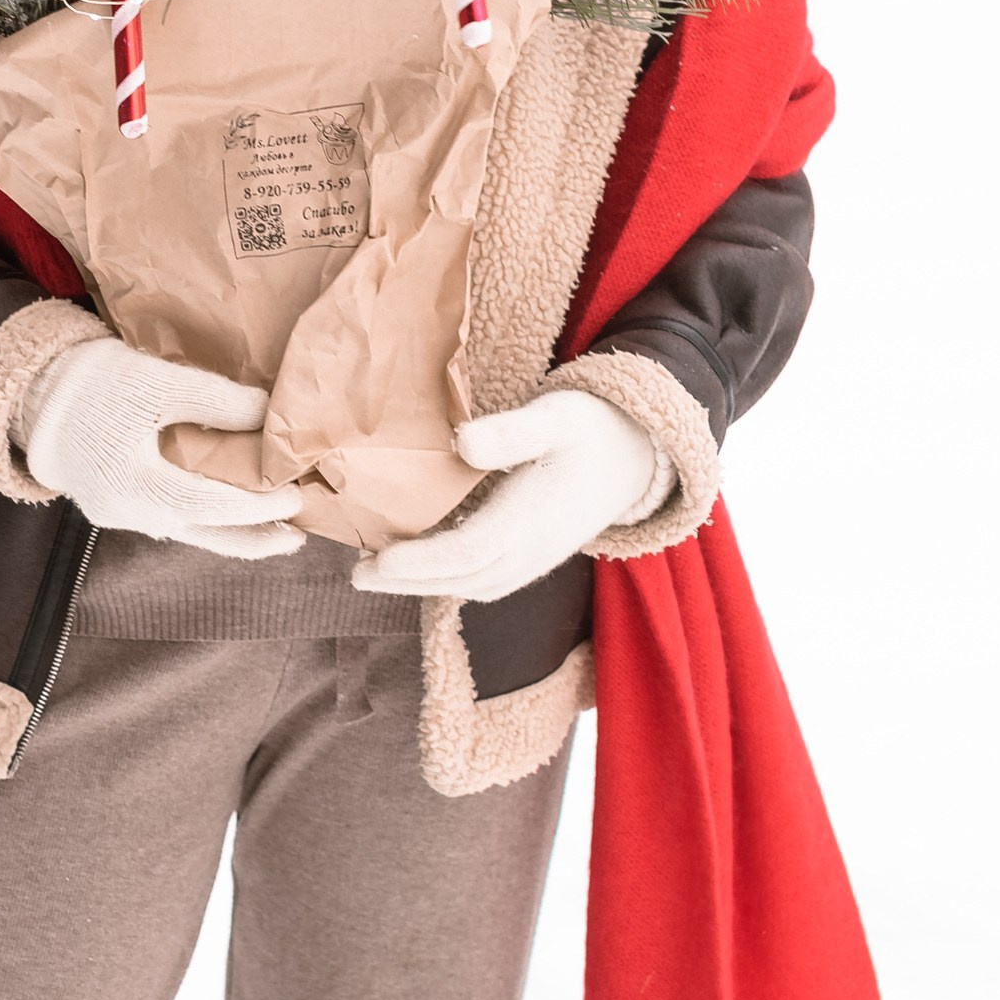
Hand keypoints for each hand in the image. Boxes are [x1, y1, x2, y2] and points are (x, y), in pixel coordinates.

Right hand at [20, 336, 303, 559]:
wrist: (38, 396)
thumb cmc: (98, 384)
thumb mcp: (157, 380)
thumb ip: (214, 399)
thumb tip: (269, 415)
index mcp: (135, 483)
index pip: (209, 503)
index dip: (256, 505)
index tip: (295, 495)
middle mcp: (130, 511)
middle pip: (204, 534)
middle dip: (254, 539)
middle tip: (298, 537)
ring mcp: (122, 515)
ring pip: (189, 532)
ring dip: (233, 533)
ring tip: (277, 533)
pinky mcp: (119, 507)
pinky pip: (172, 521)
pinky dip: (206, 519)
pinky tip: (228, 513)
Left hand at [351, 389, 662, 603]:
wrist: (641, 454)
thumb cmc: (593, 426)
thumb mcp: (556, 414)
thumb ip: (512, 431)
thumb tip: (463, 444)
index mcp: (531, 518)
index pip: (465, 553)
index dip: (417, 562)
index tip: (374, 559)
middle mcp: (533, 549)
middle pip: (461, 579)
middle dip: (407, 582)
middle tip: (358, 574)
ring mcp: (537, 557)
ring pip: (474, 585)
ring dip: (426, 584)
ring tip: (382, 573)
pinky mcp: (539, 554)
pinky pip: (488, 579)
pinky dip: (453, 578)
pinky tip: (428, 563)